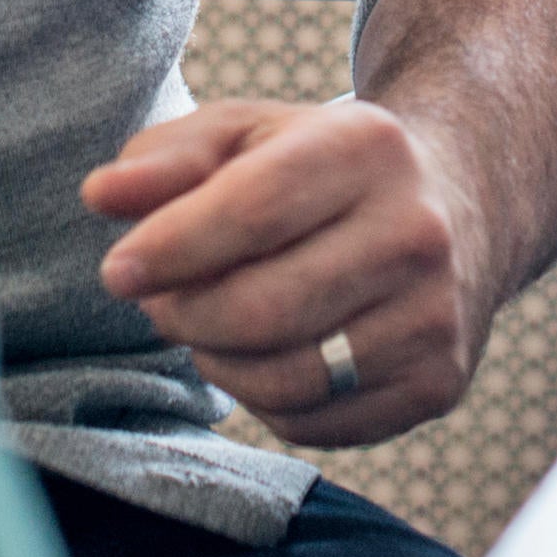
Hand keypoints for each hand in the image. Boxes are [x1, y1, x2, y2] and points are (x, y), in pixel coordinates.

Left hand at [83, 96, 497, 445]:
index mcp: (366, 147)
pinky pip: (314, 422)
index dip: (170, 248)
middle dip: (185, 315)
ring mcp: (434, 316)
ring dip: (218, 361)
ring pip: (286, 379)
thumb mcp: (248, 134)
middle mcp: (416, 232)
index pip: (252, 210)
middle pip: (263, 308)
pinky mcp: (437, 383)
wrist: (456, 207)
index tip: (118, 270)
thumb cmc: (321, 167)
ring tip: (207, 326)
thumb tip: (101, 195)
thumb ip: (167, 157)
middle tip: (159, 303)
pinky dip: (262, 399)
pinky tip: (262, 356)